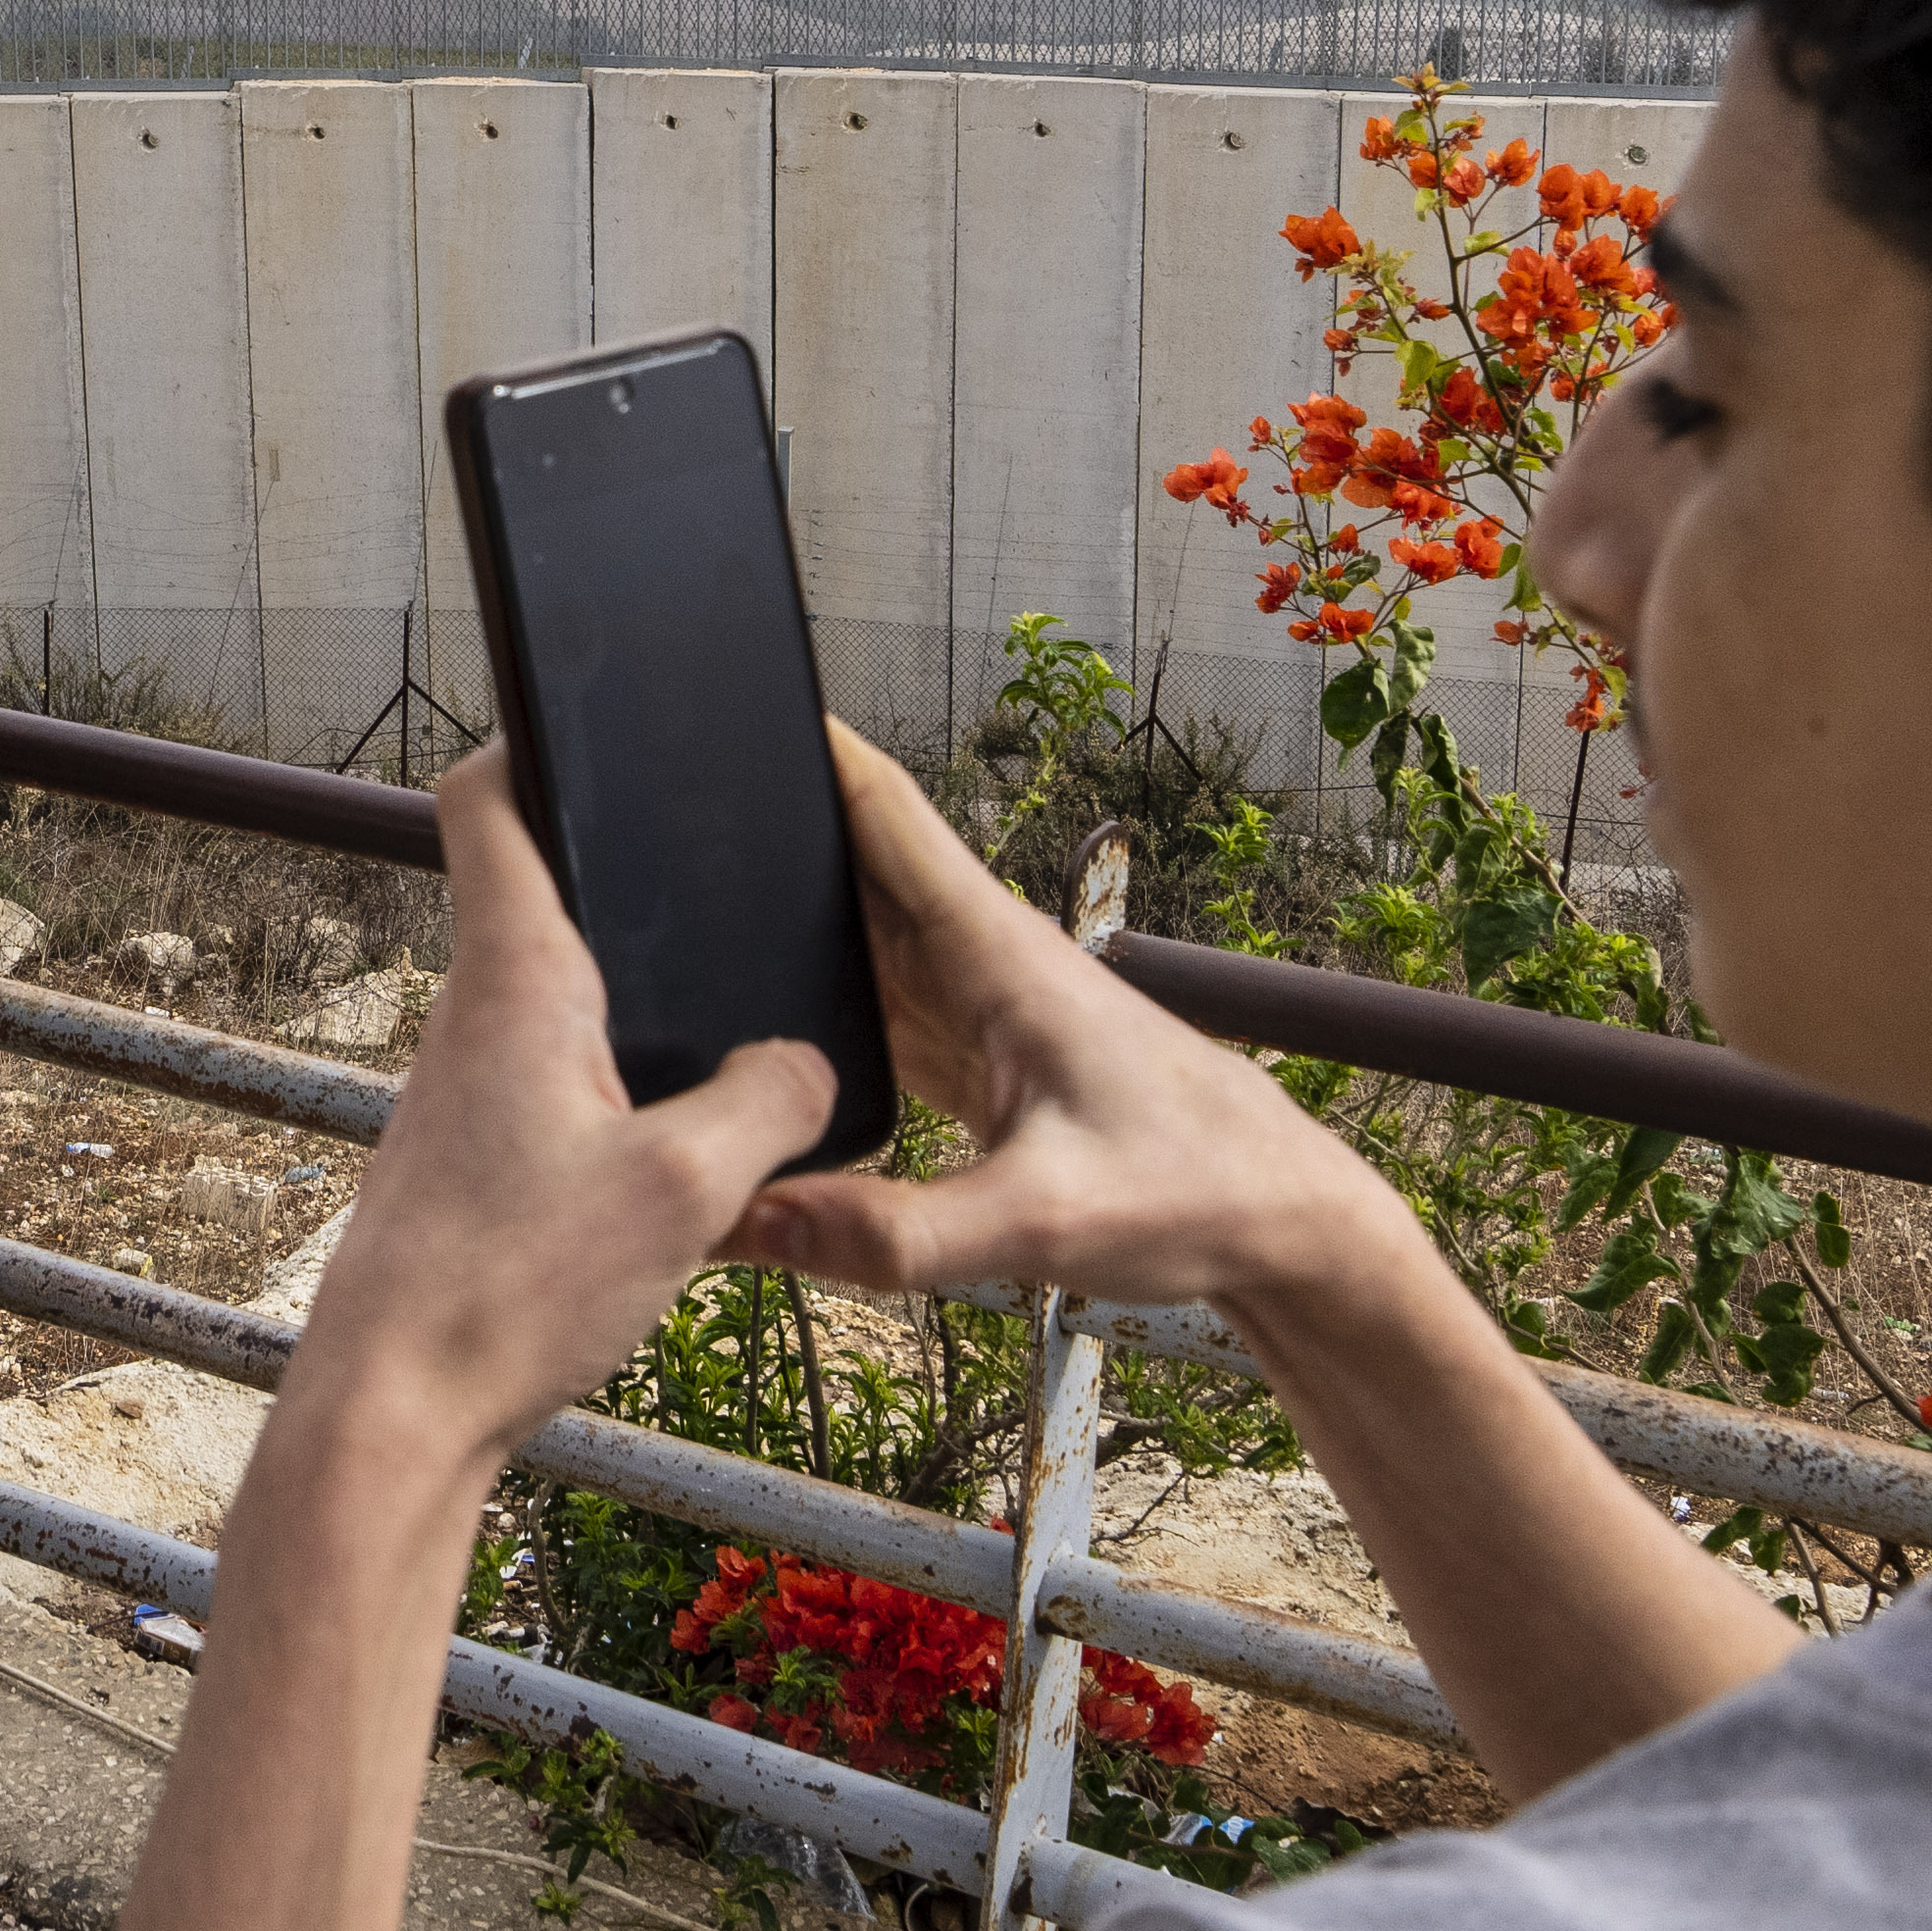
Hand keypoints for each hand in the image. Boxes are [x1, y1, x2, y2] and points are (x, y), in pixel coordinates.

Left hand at [274, 754, 853, 1478]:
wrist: (392, 1412)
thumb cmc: (507, 1290)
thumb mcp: (687, 1189)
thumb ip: (770, 1104)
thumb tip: (808, 1067)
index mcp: (516, 982)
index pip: (483, 804)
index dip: (529, 743)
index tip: (590, 727)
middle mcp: (471, 1021)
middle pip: (533, 903)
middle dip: (619, 888)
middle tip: (712, 889)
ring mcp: (460, 1097)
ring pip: (548, 1010)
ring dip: (622, 1011)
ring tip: (718, 1038)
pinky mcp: (465, 1168)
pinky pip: (548, 1095)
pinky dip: (610, 1098)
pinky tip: (669, 1161)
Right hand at [730, 725, 1436, 1331]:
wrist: (1284, 1226)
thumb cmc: (1195, 1194)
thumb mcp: (1042, 1225)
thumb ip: (897, 1233)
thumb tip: (754, 1222)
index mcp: (997, 953)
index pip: (888, 812)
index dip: (810, 747)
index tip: (726, 697)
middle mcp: (982, 961)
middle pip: (850, 867)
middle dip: (763, 833)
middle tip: (648, 810)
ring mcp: (978, 1007)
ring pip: (855, 937)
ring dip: (782, 915)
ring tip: (670, 897)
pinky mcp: (976, 1059)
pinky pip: (875, 1007)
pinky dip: (818, 1003)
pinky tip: (759, 1019)